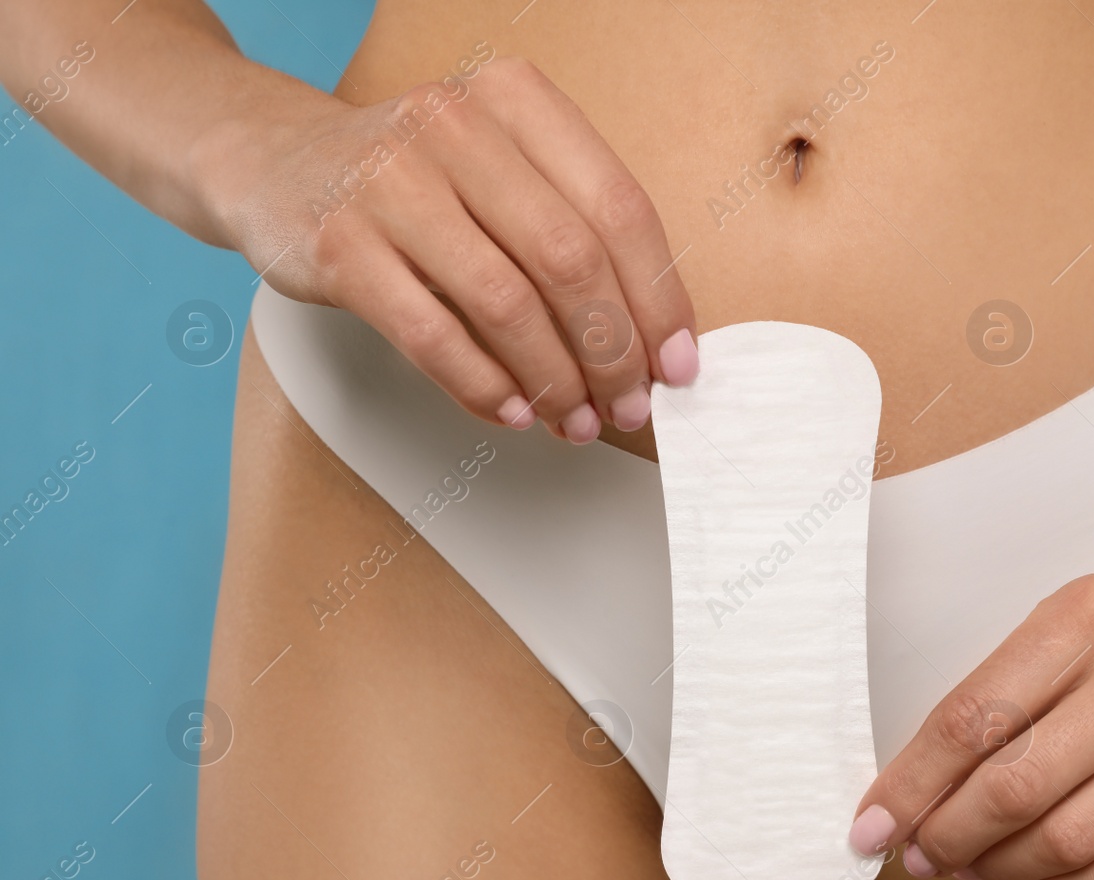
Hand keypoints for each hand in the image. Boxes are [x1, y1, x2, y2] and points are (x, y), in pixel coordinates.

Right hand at [201, 54, 696, 440]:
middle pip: (570, 258)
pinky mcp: (337, 243)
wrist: (271, 161)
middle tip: (627, 405)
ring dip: (553, 380)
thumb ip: (569, 231)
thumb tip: (649, 344)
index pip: (619, 207)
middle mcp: (455, 126)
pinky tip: (510, 410)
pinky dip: (481, 385)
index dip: (658, 298)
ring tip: (573, 420)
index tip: (675, 363)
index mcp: (515, 100)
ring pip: (505, 302)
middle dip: (612, 351)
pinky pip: (430, 334)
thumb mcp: (497, 172)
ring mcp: (389, 181)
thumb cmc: (411, 180)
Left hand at [848, 561, 1093, 879]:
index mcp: (1083, 622)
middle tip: (920, 854)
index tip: (870, 826)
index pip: (971, 719)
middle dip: (948, 837)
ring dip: (999, 870)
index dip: (909, 785)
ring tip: (971, 865)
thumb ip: (997, 692)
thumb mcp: (1065, 619)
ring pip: (1067, 842)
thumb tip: (918, 788)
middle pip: (1014, 789)